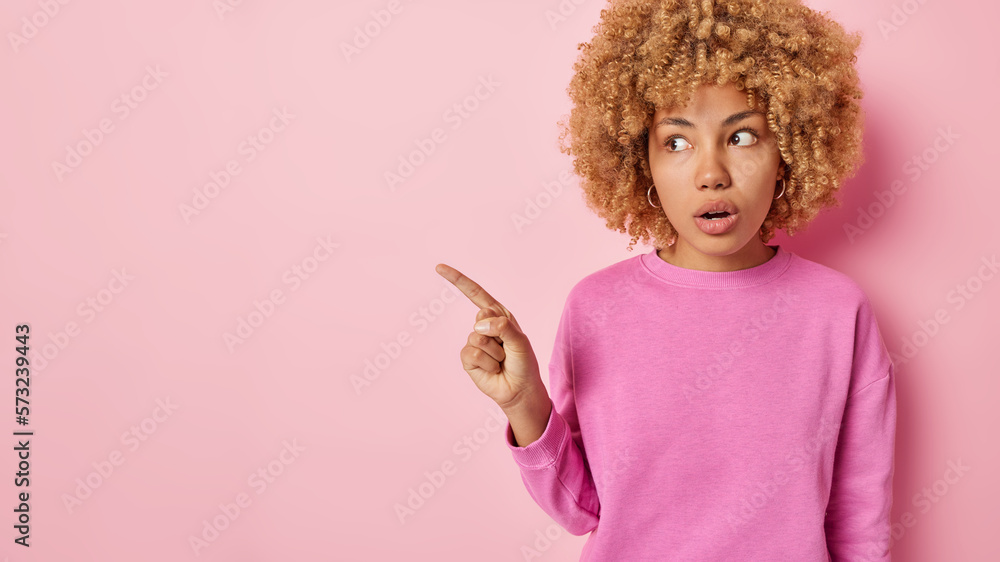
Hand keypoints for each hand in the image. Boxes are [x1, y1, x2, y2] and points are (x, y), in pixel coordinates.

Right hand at [435, 263, 544, 409]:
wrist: (519, 389)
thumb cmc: (523, 363)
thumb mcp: (520, 340)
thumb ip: (503, 327)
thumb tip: (478, 326)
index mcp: (498, 315)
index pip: (475, 293)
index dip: (458, 280)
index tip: (439, 268)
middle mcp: (485, 326)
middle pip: (481, 317)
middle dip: (498, 334)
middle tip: (507, 349)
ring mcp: (474, 342)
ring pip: (478, 338)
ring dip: (495, 353)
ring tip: (501, 361)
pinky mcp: (468, 358)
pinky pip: (472, 354)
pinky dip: (487, 363)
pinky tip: (493, 369)